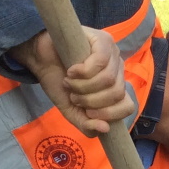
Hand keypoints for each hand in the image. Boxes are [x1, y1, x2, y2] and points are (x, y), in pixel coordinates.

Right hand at [10, 27, 136, 136]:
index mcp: (116, 87)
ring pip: (108, 79)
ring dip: (83, 86)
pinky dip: (82, 71)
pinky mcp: (102, 40)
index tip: (88, 112)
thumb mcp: (72, 110)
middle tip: (74, 95)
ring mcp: (113, 54)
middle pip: (116, 94)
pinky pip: (100, 61)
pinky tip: (72, 70)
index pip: (128, 106)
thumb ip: (86, 124)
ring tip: (70, 82)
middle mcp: (118, 70)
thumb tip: (105, 128)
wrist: (41, 59)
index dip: (108, 113)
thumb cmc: (59, 83)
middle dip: (90, 100)